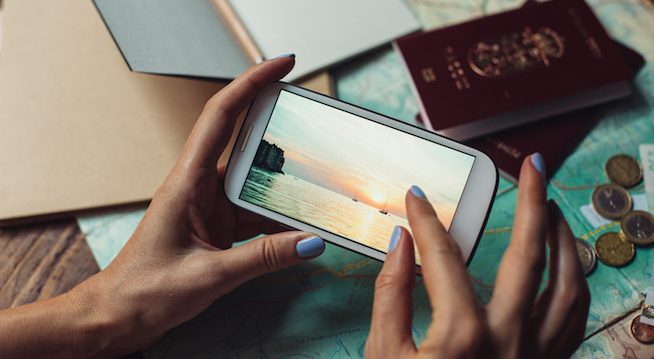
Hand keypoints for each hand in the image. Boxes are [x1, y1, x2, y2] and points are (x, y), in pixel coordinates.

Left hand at [0, 56, 325, 357]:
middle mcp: (199, 187)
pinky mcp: (217, 226)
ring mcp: (210, 206)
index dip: (252, 84)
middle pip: (244, 141)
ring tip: (317, 186)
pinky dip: (278, 219)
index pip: (221, 117)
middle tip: (314, 121)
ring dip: (283, 185)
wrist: (118, 317)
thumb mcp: (210, 275)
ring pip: (255, 183)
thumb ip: (264, 257)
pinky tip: (299, 228)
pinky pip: (255, 213)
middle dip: (278, 128)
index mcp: (187, 182)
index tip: (282, 66)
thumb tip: (310, 242)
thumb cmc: (144, 292)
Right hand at [366, 154, 589, 358]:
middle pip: (528, 255)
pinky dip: (575, 282)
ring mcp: (535, 354)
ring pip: (567, 285)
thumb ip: (391, 295)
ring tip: (551, 207)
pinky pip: (574, 317)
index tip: (416, 198)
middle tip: (534, 166)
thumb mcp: (384, 355)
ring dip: (562, 239)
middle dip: (532, 201)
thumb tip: (400, 244)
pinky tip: (566, 263)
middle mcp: (508, 339)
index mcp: (462, 335)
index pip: (443, 257)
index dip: (426, 221)